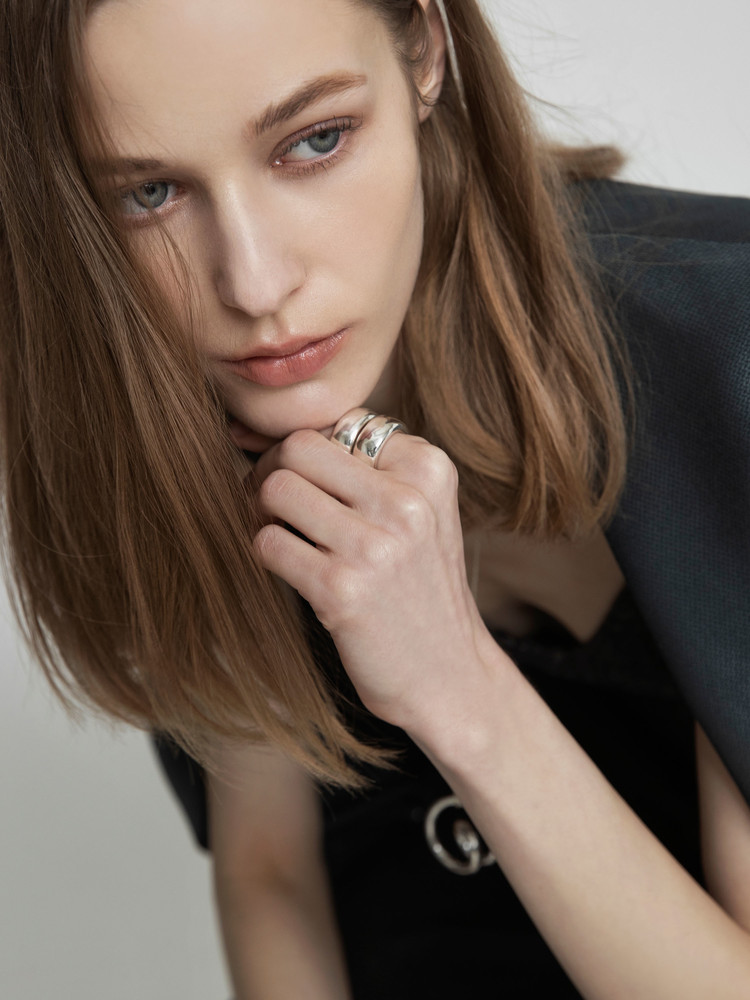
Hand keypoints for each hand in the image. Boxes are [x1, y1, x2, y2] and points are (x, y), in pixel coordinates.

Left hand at [251, 422, 500, 731]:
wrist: (449, 675)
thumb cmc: (421, 588)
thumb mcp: (422, 514)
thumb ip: (370, 468)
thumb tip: (268, 434)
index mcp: (430, 470)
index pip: (339, 424)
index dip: (312, 451)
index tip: (306, 480)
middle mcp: (407, 501)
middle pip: (299, 448)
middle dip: (273, 470)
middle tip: (274, 502)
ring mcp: (375, 546)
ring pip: (276, 489)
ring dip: (261, 511)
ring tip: (278, 531)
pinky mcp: (341, 590)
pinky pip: (268, 543)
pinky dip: (266, 552)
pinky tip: (288, 567)